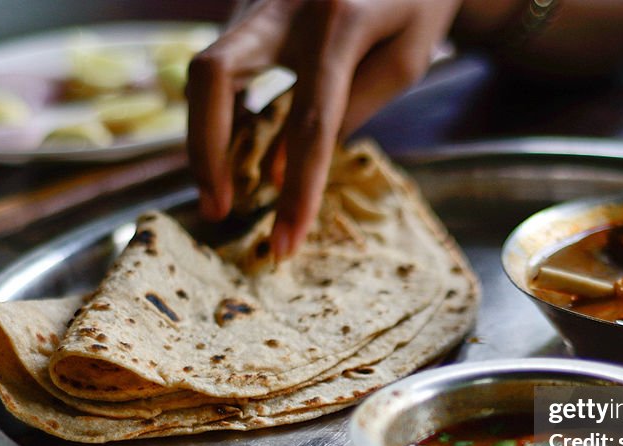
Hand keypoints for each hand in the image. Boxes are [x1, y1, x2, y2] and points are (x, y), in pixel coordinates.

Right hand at [187, 0, 462, 259]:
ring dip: (206, 138)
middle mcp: (283, 3)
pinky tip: (232, 152)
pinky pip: (221, 66)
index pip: (310, 121)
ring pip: (206, 71)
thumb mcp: (408, 57)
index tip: (285, 243)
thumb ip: (352, 108)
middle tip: (217, 209)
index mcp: (339, 20)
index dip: (296, 190)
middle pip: (213, 76)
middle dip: (205, 151)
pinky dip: (220, 114)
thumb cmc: (417, 1)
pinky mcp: (247, 6)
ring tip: (221, 193)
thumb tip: (283, 167)